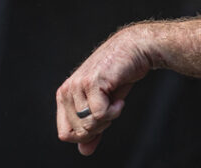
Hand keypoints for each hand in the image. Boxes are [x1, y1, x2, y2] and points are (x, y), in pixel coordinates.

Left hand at [56, 26, 151, 155]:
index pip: (65, 133)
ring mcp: (78, 85)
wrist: (136, 49)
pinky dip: (115, 110)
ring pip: (89, 124)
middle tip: (110, 106)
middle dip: (99, 126)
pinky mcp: (92, 82)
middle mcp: (67, 90)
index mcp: (64, 95)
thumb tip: (84, 151)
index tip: (101, 119)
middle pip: (79, 132)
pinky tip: (120, 97)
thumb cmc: (120, 75)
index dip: (85, 135)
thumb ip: (93, 127)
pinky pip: (100, 114)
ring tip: (114, 98)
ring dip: (108, 117)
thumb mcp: (104, 104)